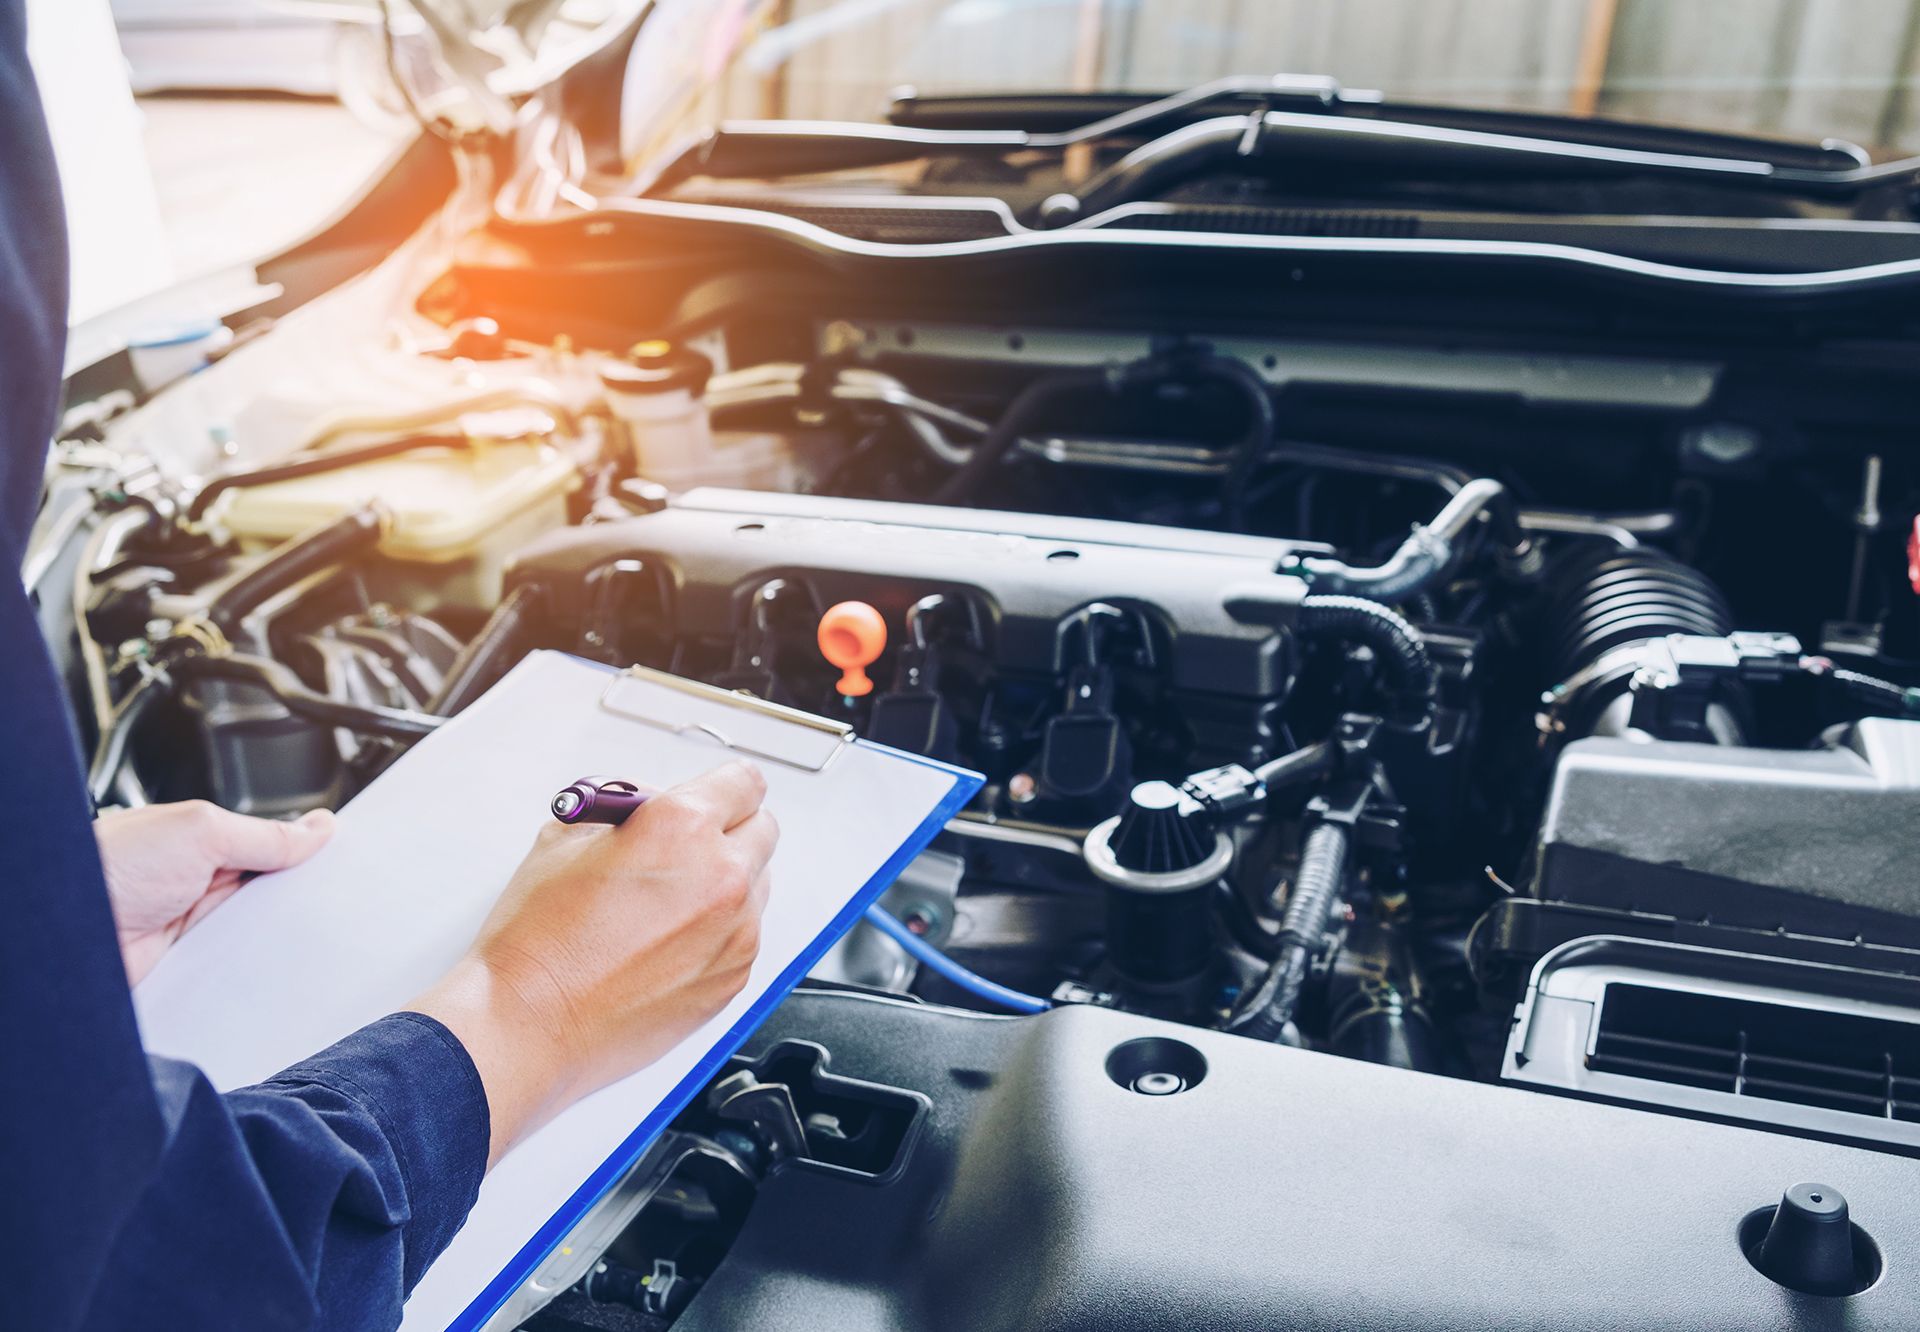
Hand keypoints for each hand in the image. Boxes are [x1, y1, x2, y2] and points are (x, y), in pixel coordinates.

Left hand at [95, 801, 335, 984]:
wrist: (59, 936)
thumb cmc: (106, 867)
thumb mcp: (200, 832)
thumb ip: (264, 834)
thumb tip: (318, 827)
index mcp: (203, 841)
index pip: (271, 845)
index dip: (308, 853)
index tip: (348, 860)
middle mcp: (199, 883)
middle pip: (271, 891)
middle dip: (300, 896)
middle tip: (337, 900)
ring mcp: (193, 927)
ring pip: (258, 932)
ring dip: (276, 935)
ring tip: (309, 934)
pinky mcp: (189, 967)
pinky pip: (235, 968)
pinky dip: (254, 969)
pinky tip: (273, 966)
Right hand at [413, 760, 776, 1165]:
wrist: (529, 1025)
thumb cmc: (537, 942)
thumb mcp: (564, 840)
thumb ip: (623, 811)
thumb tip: (647, 806)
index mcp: (682, 827)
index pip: (742, 781)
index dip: (724, 786)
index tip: (717, 794)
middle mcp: (722, 875)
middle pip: (761, 829)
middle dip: (728, 829)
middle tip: (686, 846)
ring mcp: (736, 931)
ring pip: (757, 884)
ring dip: (727, 881)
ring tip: (668, 902)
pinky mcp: (734, 978)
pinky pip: (745, 935)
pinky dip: (720, 930)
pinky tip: (668, 942)